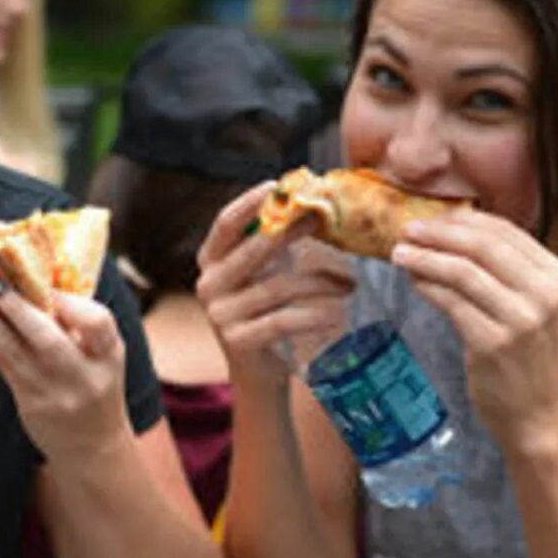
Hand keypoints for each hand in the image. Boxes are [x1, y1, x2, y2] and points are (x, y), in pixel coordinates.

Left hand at [0, 286, 128, 464]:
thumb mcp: (102, 355)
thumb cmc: (95, 386)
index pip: (97, 322)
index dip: (69, 301)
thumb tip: (39, 276)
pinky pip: (5, 368)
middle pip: (47, 339)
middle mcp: (84, 376)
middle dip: (17, 309)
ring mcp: (56, 394)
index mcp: (109, 356)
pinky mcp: (31, 405)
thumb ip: (79, 324)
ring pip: (16, 353)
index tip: (45, 284)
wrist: (93, 446)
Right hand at [195, 183, 355, 385]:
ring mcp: (220, 316)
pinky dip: (316, 315)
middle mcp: (208, 287)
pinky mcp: (239, 341)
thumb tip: (311, 205)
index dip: (247, 204)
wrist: (258, 372)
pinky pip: (285, 320)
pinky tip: (337, 313)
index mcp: (209, 264)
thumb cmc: (265, 313)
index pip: (224, 226)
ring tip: (349, 285)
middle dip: (291, 232)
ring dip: (320, 283)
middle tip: (323, 221)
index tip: (274, 186)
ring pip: (278, 287)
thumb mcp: (263, 275)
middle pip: (254, 251)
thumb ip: (273, 245)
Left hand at [391, 211, 557, 452]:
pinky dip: (427, 286)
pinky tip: (413, 281)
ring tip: (399, 253)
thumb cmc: (528, 358)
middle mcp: (544, 293)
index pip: (506, 231)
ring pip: (462, 271)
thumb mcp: (533, 306)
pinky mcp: (493, 343)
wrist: (538, 415)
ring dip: (425, 258)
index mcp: (556, 276)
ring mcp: (520, 319)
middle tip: (407, 229)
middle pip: (482, 245)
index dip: (463, 220)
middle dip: (439, 233)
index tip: (433, 217)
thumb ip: (507, 272)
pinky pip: (451, 302)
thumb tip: (452, 234)